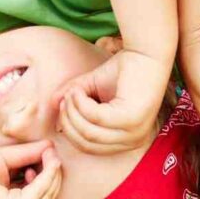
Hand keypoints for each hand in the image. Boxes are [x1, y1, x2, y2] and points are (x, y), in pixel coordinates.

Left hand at [0, 142, 62, 198]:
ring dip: (51, 175)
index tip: (48, 157)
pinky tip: (38, 162)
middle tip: (51, 154)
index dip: (49, 180)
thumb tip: (52, 147)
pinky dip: (45, 176)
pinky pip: (38, 194)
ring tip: (46, 155)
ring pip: (46, 198)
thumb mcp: (6, 161)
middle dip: (54, 177)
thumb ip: (28, 156)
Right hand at [54, 49, 171, 154]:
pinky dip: (82, 103)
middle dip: (69, 120)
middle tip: (66, 97)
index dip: (70, 128)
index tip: (63, 105)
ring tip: (74, 91)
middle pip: (86, 143)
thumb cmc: (122, 70)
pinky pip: (96, 118)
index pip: (89, 147)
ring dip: (74, 110)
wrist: (146, 52)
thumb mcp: (90, 89)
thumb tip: (53, 105)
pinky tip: (80, 89)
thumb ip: (73, 99)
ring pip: (89, 132)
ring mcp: (134, 132)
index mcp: (126, 140)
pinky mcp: (132, 119)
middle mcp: (133, 141)